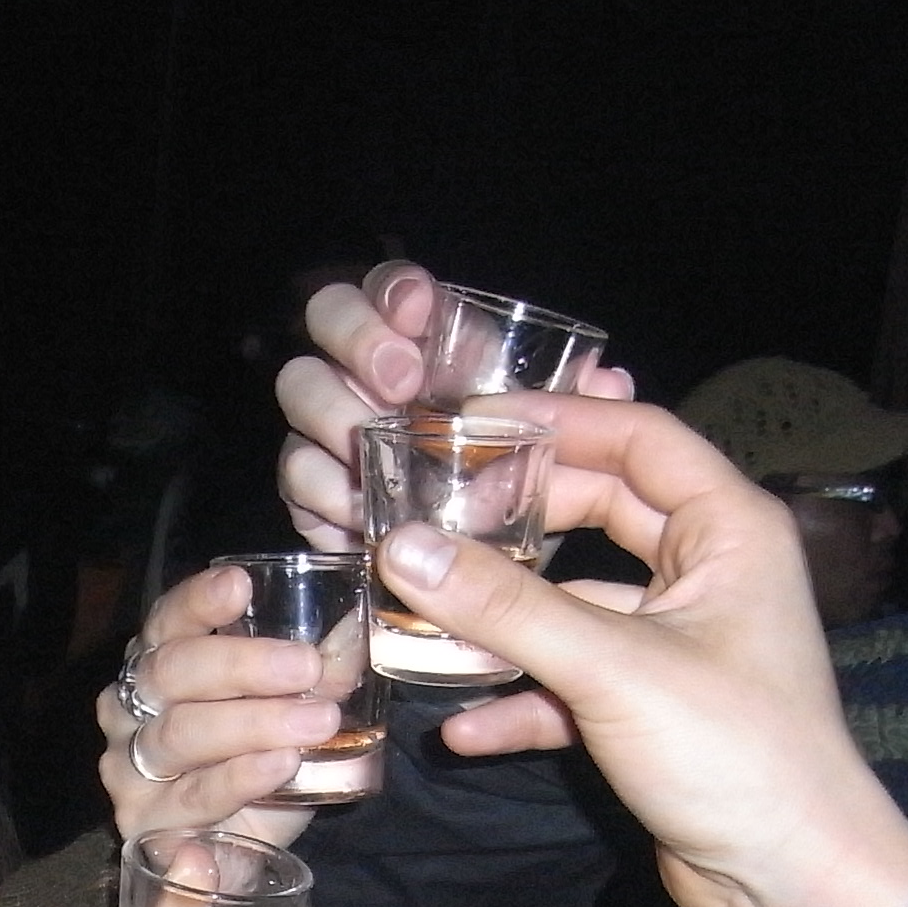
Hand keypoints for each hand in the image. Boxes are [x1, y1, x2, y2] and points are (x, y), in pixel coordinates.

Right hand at [98, 565, 343, 846]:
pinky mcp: (142, 823)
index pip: (168, 620)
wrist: (238, 857)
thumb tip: (359, 629)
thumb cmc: (260, 769)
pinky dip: (240, 778)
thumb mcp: (295, 713)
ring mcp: (128, 767)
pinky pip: (193, 795)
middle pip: (172, 672)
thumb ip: (320, 674)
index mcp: (160, 664)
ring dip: (252, 722)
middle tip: (305, 666)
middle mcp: (130, 708)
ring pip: (181, 733)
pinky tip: (281, 764)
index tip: (241, 585)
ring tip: (315, 721)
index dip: (199, 600)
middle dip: (243, 664)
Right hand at [273, 262, 636, 547]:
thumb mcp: (581, 475)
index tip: (418, 313)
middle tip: (398, 387)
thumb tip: (608, 379)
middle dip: (357, 340)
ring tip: (370, 449)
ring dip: (334, 414)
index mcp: (441, 350)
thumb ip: (590, 425)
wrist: (514, 616)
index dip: (395, 290)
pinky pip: (299, 478)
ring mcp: (340, 434)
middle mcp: (377, 378)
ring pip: (301, 390)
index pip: (397, 291)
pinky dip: (324, 491)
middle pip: (326, 315)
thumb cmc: (552, 522)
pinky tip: (358, 511)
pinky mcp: (321, 501)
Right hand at [352, 394, 907, 906]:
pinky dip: (523, 699)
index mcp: (730, 530)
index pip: (636, 437)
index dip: (554, 422)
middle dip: (515, 519)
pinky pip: (574, 681)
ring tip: (418, 615)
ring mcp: (680, 640)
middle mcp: (709, 571)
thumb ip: (505, 607)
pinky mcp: (654, 707)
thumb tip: (403, 548)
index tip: (465, 423)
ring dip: (504, 616)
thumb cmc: (737, 755)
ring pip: (576, 601)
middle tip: (430, 517)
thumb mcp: (612, 669)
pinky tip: (459, 727)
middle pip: (599, 510)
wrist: (791, 881)